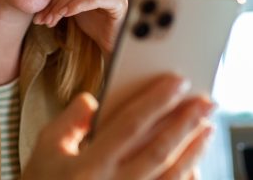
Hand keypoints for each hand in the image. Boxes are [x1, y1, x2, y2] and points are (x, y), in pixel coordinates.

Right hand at [21, 75, 214, 179]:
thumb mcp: (45, 152)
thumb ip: (68, 121)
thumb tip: (92, 101)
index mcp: (89, 166)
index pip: (130, 125)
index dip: (156, 101)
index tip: (177, 82)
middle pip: (158, 150)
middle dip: (186, 123)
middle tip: (206, 101)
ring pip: (171, 176)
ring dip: (193, 151)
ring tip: (207, 128)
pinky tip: (194, 166)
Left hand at [33, 0, 127, 54]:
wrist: (111, 42)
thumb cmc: (94, 24)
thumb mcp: (73, 9)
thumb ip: (61, 1)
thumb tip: (36, 6)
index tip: (39, 15)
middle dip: (55, 3)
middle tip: (42, 19)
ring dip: (63, 6)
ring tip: (52, 19)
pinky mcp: (119, 0)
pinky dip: (77, 5)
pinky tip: (66, 14)